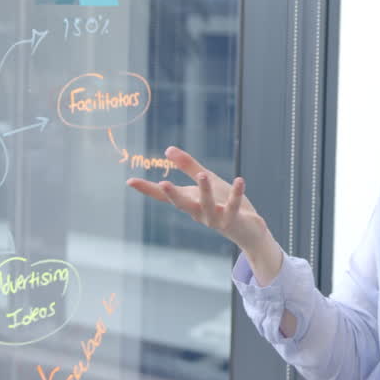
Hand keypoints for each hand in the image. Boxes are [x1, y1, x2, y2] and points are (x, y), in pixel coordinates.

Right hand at [126, 146, 270, 253]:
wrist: (248, 230)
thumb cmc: (225, 203)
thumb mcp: (208, 182)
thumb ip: (188, 166)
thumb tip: (167, 149)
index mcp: (190, 201)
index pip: (165, 196)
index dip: (148, 189)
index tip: (130, 181)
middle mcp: (198, 212)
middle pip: (182, 204)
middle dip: (173, 195)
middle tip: (163, 184)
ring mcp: (214, 218)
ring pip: (207, 205)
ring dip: (205, 191)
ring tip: (203, 174)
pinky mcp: (232, 221)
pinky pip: (233, 206)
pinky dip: (236, 194)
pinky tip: (239, 180)